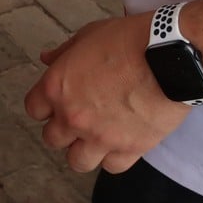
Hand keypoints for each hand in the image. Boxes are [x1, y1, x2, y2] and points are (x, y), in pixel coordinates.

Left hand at [24, 13, 189, 172]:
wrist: (169, 58)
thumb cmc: (127, 41)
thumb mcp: (88, 36)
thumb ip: (63, 53)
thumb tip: (45, 59)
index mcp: (56, 88)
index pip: (33, 109)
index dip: (44, 106)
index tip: (56, 103)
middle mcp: (72, 117)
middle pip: (51, 139)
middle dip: (62, 130)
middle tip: (79, 119)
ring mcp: (100, 137)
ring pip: (77, 161)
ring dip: (83, 150)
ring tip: (96, 137)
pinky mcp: (129, 149)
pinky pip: (112, 167)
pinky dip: (114, 157)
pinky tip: (120, 142)